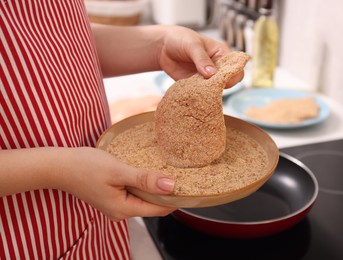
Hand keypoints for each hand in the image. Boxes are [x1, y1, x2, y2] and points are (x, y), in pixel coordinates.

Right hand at [57, 147, 175, 220]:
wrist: (58, 166)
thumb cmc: (84, 167)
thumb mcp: (118, 171)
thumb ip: (144, 179)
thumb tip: (170, 186)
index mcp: (123, 209)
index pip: (160, 209)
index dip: (176, 198)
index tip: (190, 185)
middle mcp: (121, 211)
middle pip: (153, 204)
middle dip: (167, 191)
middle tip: (181, 173)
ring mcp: (116, 204)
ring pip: (144, 197)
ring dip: (155, 185)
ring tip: (167, 169)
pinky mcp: (113, 195)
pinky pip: (134, 191)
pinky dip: (143, 182)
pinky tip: (147, 170)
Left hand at [158, 26, 243, 87]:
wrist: (163, 47)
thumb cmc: (181, 39)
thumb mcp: (192, 45)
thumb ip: (202, 59)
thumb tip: (211, 74)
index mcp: (222, 54)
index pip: (236, 68)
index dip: (232, 75)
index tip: (221, 78)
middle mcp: (218, 67)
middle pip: (228, 82)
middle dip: (219, 85)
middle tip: (206, 84)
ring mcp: (207, 78)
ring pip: (215, 90)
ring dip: (208, 92)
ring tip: (197, 87)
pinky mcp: (197, 86)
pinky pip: (202, 94)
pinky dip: (198, 95)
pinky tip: (191, 92)